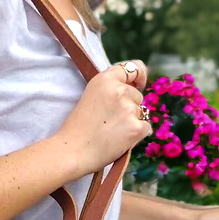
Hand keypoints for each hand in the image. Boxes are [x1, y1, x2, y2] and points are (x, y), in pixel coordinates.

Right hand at [54, 59, 152, 177]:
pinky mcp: (136, 127)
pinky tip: (120, 140)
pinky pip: (145, 128)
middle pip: (138, 96)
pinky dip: (137, 135)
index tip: (139, 84)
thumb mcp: (90, 97)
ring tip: (112, 132)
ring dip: (133, 122)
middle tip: (110, 122)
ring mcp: (129, 109)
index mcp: (105, 79)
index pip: (132, 68)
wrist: (72, 151)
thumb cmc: (76, 128)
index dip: (139, 76)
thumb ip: (110, 91)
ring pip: (142, 113)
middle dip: (130, 107)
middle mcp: (119, 90)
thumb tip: (133, 91)